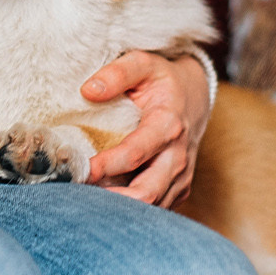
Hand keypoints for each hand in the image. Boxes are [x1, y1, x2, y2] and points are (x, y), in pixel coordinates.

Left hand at [82, 49, 211, 207]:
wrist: (195, 95)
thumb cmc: (162, 80)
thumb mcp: (143, 64)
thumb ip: (117, 73)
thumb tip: (89, 90)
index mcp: (168, 125)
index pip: (135, 154)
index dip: (107, 165)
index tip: (82, 170)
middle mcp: (178, 156)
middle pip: (147, 193)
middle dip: (113, 201)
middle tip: (80, 198)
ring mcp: (181, 176)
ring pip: (151, 207)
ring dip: (120, 209)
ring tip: (88, 203)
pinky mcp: (179, 189)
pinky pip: (156, 208)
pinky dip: (132, 211)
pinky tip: (107, 202)